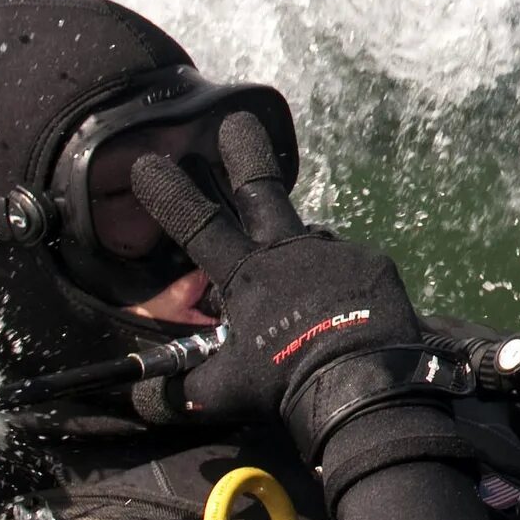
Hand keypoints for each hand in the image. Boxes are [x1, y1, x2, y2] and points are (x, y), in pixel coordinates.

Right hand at [135, 113, 473, 496]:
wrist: (365, 384)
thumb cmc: (285, 385)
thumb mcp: (224, 390)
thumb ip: (184, 385)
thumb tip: (145, 397)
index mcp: (247, 276)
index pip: (198, 226)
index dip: (171, 194)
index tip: (149, 162)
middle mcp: (289, 252)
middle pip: (261, 190)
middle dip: (245, 153)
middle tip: (237, 122)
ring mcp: (334, 252)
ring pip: (310, 244)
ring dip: (304, 261)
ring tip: (311, 301)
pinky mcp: (373, 262)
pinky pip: (351, 267)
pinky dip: (344, 285)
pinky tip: (347, 313)